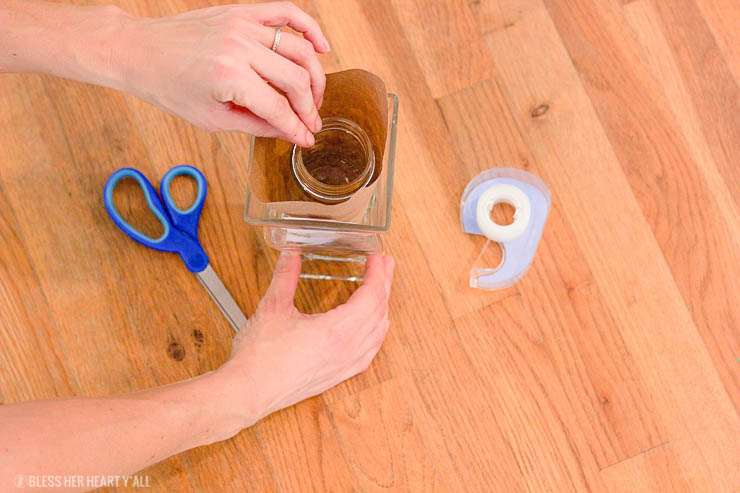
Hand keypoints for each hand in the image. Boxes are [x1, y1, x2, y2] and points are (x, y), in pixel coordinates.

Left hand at [116, 2, 329, 145]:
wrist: (138, 51)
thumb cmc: (167, 86)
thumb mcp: (212, 119)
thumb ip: (256, 125)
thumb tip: (289, 133)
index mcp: (229, 78)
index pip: (278, 108)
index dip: (297, 128)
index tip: (307, 139)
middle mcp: (239, 47)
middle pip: (296, 80)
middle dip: (310, 108)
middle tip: (312, 122)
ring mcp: (242, 25)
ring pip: (299, 50)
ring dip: (314, 77)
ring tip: (314, 96)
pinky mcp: (241, 11)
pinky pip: (286, 13)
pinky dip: (310, 28)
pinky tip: (322, 47)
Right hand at [219, 253, 393, 422]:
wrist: (248, 392)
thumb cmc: (258, 358)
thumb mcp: (273, 308)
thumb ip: (286, 277)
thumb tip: (292, 254)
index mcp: (336, 332)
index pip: (371, 296)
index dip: (378, 273)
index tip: (377, 257)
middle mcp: (347, 350)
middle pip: (379, 311)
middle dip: (385, 284)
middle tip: (385, 264)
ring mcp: (346, 365)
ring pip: (378, 332)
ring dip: (383, 307)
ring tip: (382, 288)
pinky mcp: (339, 376)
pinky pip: (370, 351)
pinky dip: (377, 332)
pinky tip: (373, 327)